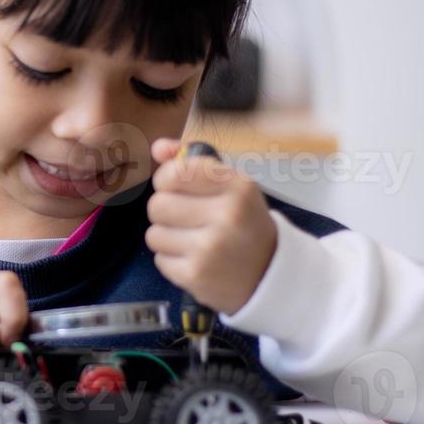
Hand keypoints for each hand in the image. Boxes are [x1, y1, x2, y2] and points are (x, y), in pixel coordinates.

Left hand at [145, 138, 277, 314]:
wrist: (270, 273)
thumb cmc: (243, 222)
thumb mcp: (230, 185)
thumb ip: (191, 162)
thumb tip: (157, 148)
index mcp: (238, 186)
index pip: (176, 172)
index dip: (167, 179)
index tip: (176, 187)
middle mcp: (227, 214)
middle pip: (158, 204)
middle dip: (166, 211)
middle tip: (188, 218)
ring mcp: (211, 248)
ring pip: (154, 234)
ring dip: (168, 237)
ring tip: (193, 240)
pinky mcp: (196, 275)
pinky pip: (159, 259)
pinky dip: (172, 260)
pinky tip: (195, 259)